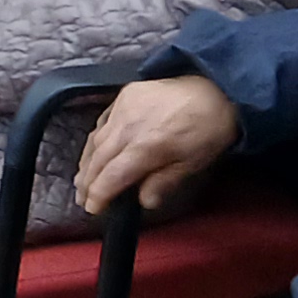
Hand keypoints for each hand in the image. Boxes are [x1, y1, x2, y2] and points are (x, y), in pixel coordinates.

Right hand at [76, 74, 241, 215]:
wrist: (216, 88)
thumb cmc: (209, 130)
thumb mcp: (193, 163)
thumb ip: (164, 182)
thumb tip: (144, 201)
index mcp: (146, 148)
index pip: (112, 176)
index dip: (99, 194)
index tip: (92, 208)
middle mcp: (127, 128)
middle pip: (98, 160)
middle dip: (87, 182)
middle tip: (82, 199)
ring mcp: (123, 109)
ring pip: (96, 140)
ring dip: (87, 162)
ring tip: (82, 179)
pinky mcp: (125, 96)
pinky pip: (103, 122)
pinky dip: (96, 139)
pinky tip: (95, 149)